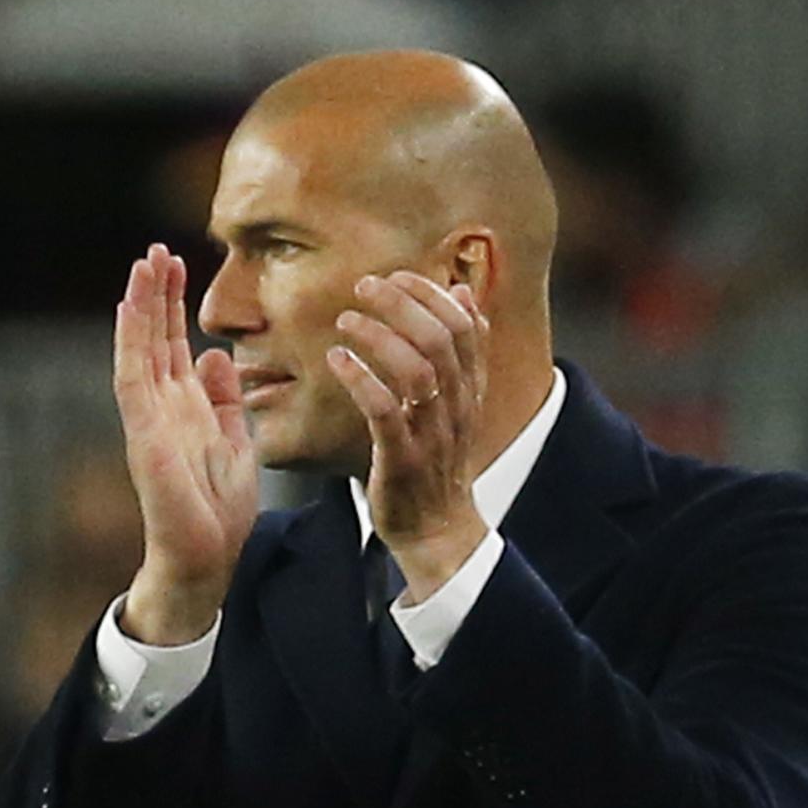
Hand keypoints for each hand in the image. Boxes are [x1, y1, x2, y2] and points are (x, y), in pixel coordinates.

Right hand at [113, 243, 258, 643]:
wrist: (204, 557)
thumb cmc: (217, 510)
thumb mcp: (234, 440)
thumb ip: (226, 399)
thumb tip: (216, 356)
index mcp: (184, 407)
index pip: (174, 344)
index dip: (174, 305)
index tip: (179, 264)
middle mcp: (161, 406)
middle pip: (154, 337)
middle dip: (157, 294)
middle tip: (158, 249)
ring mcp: (148, 416)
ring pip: (140, 347)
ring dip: (141, 304)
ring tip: (145, 262)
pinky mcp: (143, 430)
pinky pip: (132, 375)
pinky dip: (130, 339)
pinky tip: (130, 306)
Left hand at [327, 271, 488, 599]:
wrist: (438, 532)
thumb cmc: (437, 461)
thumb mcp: (457, 402)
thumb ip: (461, 352)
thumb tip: (462, 292)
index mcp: (470, 390)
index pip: (464, 325)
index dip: (431, 293)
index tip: (397, 275)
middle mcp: (456, 407)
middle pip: (440, 338)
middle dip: (402, 302)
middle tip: (365, 285)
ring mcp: (431, 434)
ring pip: (416, 370)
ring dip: (378, 336)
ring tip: (346, 319)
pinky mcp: (402, 459)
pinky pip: (384, 411)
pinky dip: (360, 379)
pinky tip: (337, 360)